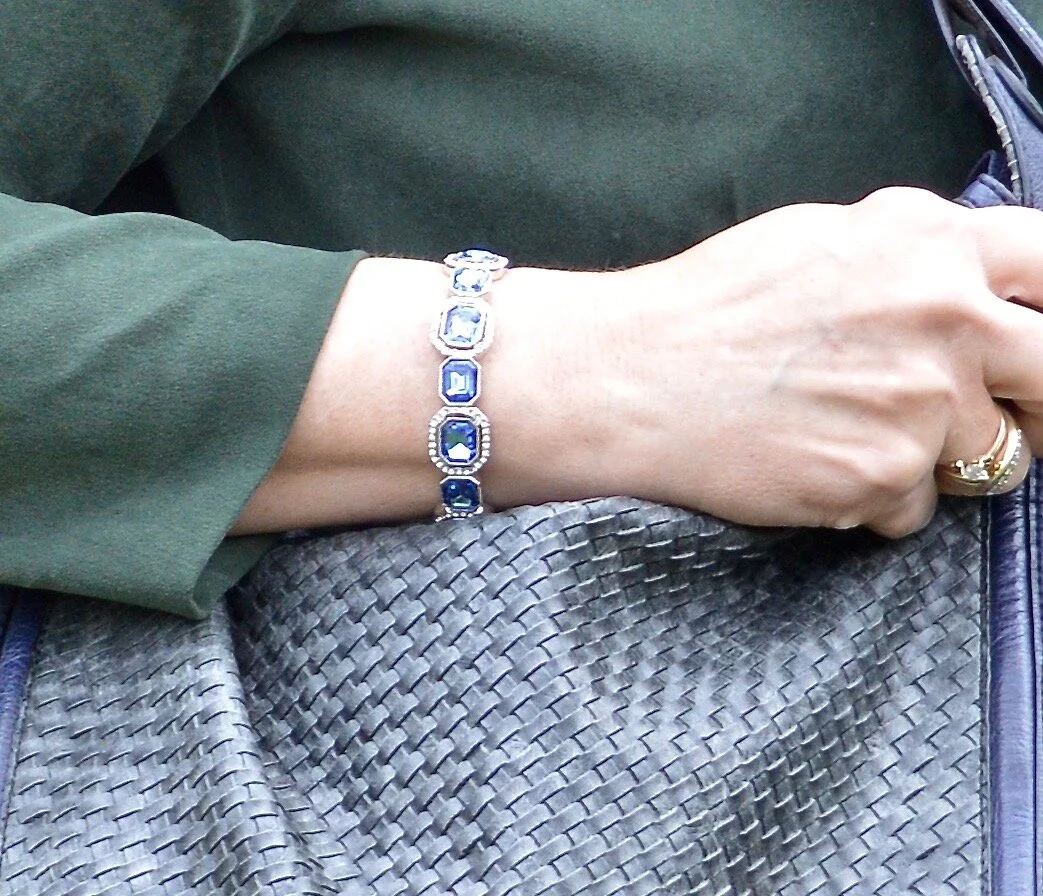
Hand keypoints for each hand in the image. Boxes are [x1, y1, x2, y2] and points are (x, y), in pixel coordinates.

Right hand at [553, 187, 1042, 535]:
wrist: (629, 378)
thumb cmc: (705, 308)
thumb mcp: (820, 240)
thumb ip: (913, 257)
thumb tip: (968, 282)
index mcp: (929, 242)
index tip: (1035, 344)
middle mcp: (944, 317)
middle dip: (1031, 403)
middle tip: (989, 414)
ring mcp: (920, 404)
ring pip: (990, 458)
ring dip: (936, 458)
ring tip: (848, 434)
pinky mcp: (883, 476)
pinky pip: (915, 507)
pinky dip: (874, 497)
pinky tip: (814, 463)